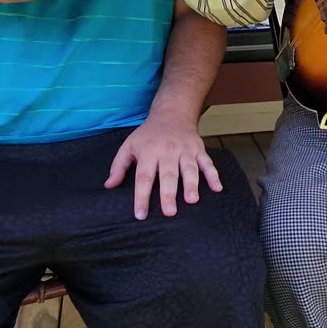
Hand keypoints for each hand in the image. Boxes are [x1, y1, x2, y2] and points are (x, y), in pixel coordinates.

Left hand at [104, 113, 221, 219]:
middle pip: (168, 175)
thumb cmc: (147, 135)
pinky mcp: (199, 149)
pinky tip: (218, 188)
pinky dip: (213, 175)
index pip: (144, 177)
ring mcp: (185, 150)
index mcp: (148, 152)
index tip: (141, 214)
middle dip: (169, 194)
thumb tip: (109, 186)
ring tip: (192, 200)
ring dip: (191, 184)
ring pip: (189, 168)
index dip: (142, 196)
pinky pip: (207, 163)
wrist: (171, 113)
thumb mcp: (128, 146)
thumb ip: (118, 166)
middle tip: (169, 212)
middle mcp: (167, 151)